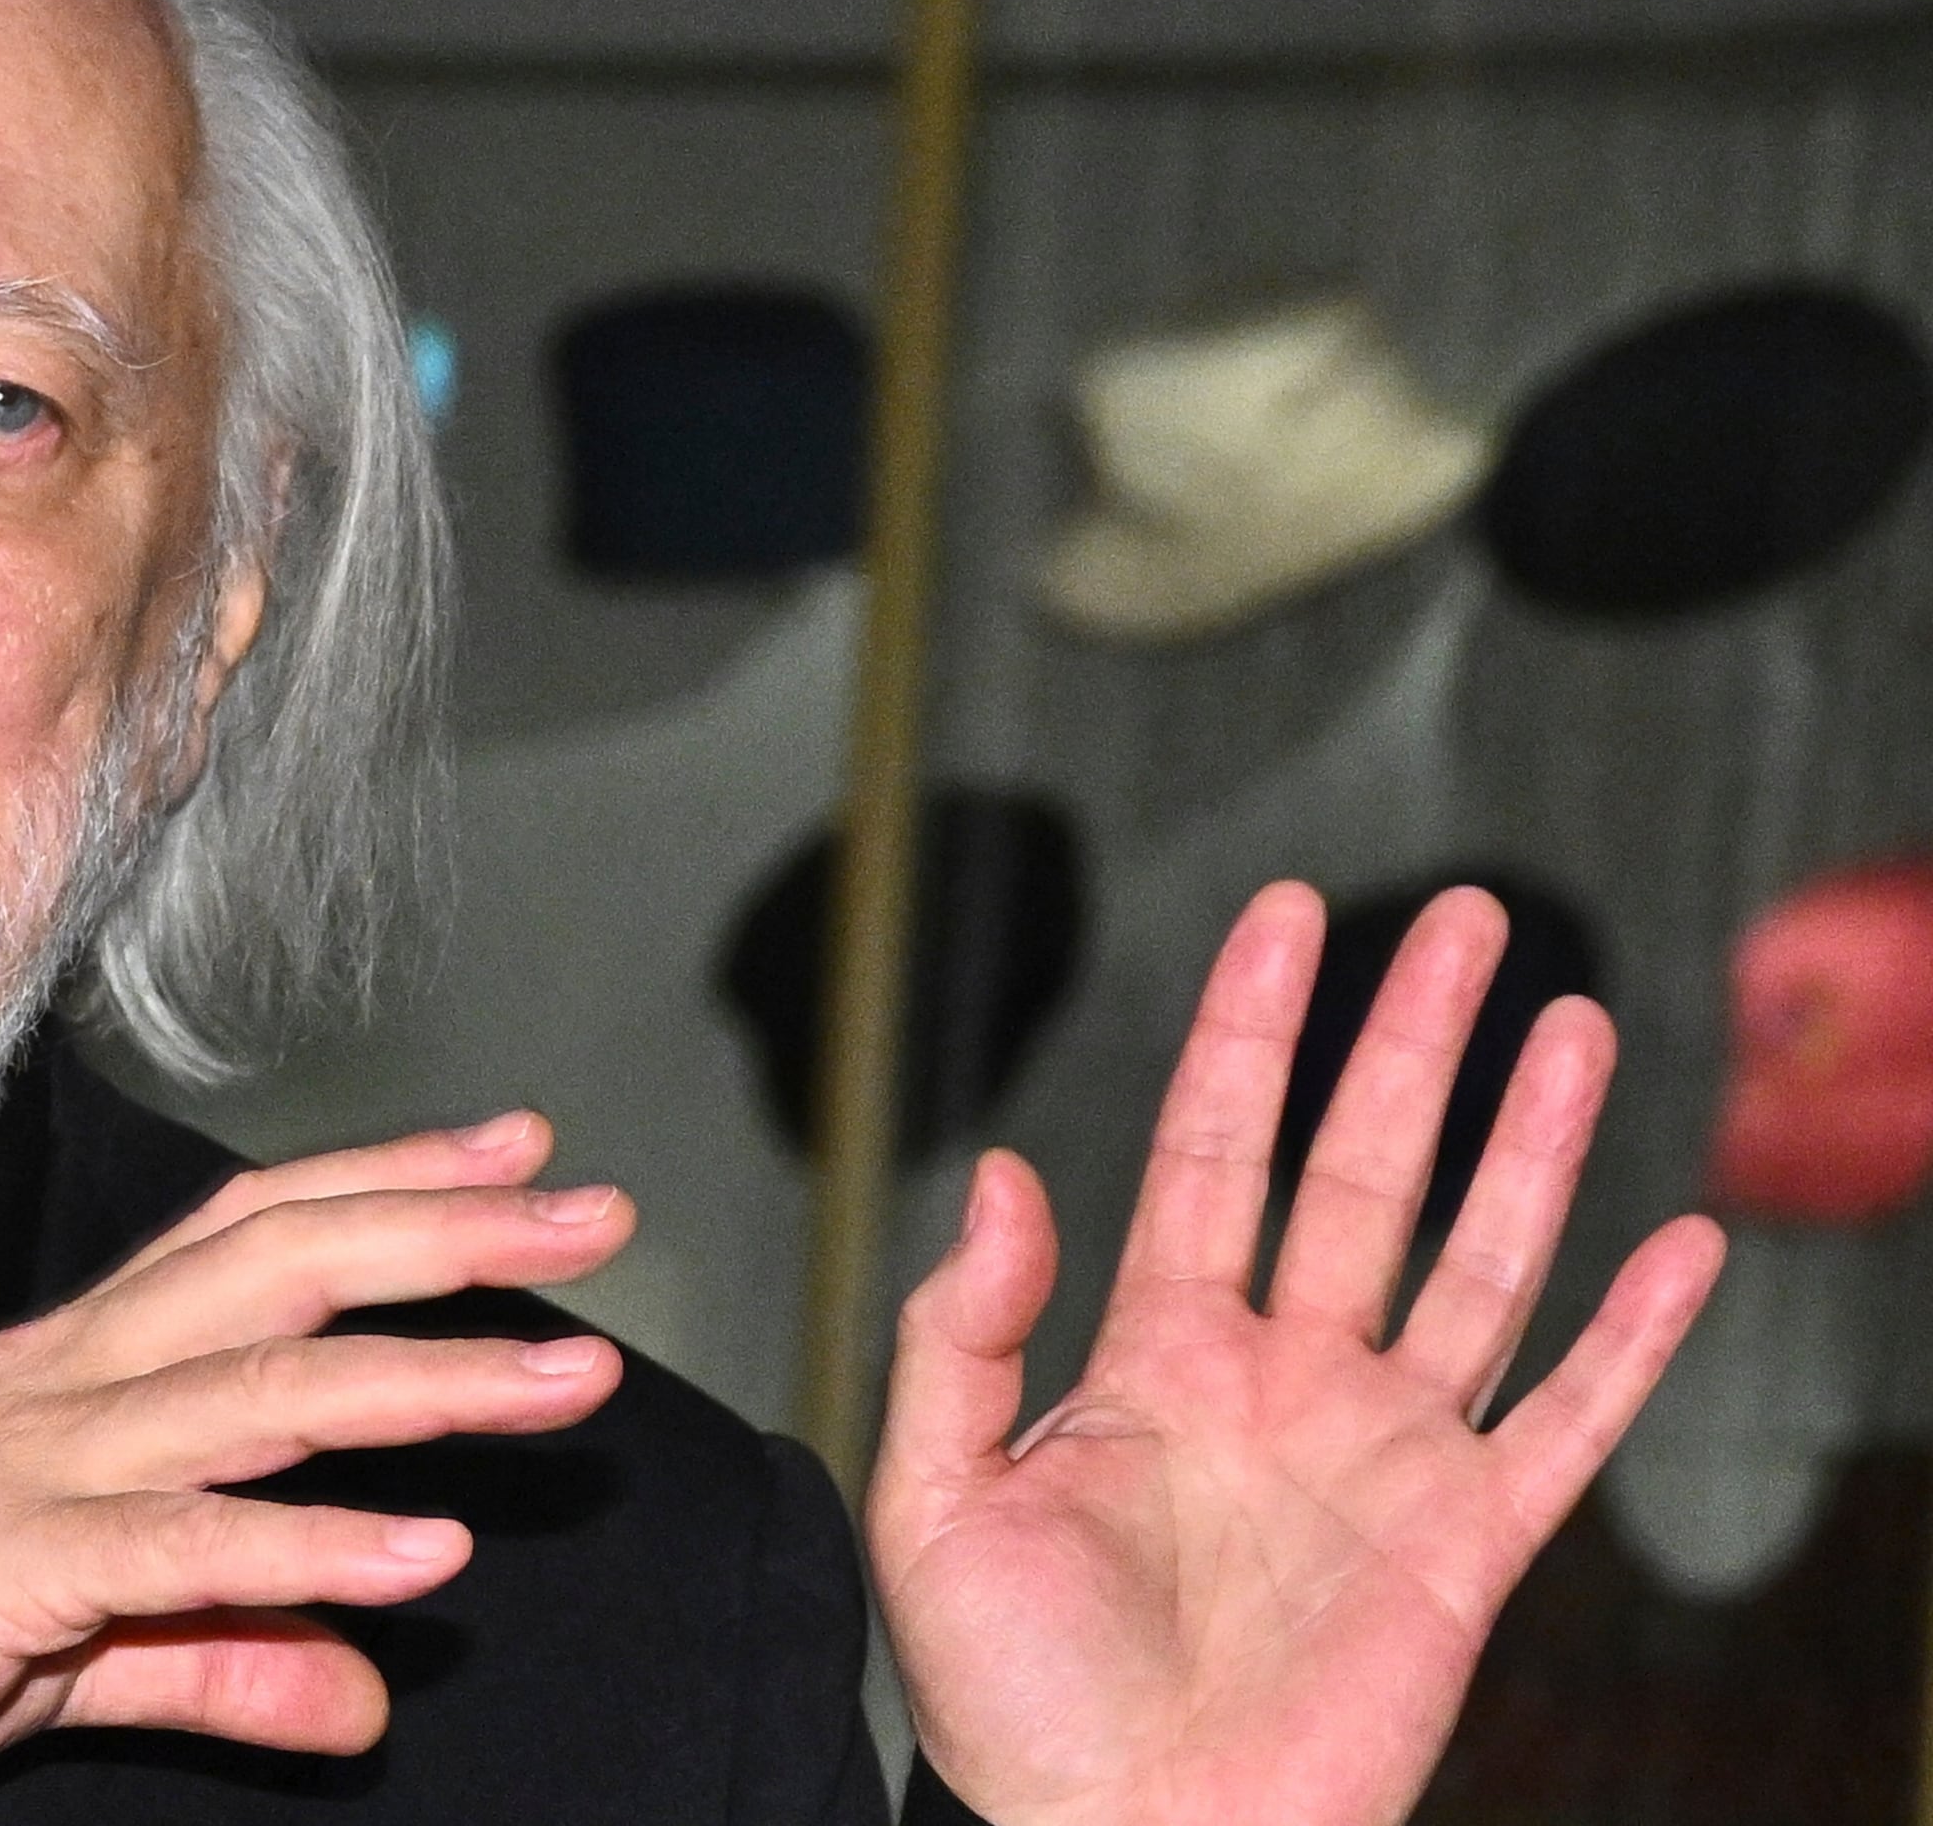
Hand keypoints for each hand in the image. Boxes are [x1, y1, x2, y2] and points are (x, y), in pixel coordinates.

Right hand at [0, 1111, 632, 1797]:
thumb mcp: (77, 1651)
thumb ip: (226, 1657)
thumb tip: (367, 1695)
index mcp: (74, 1373)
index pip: (251, 1238)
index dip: (385, 1185)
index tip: (513, 1147)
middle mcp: (67, 1385)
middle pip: (280, 1268)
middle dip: (447, 1231)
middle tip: (596, 1208)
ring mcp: (37, 1464)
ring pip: (261, 1393)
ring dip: (431, 1380)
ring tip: (570, 1380)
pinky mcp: (9, 1567)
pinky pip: (181, 1549)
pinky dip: (311, 1548)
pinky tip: (424, 1553)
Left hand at [870, 882, 1726, 1825]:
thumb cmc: (1006, 1696)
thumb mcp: (931, 1498)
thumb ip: (958, 1333)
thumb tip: (1005, 1176)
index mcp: (1151, 1351)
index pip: (1206, 1149)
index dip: (1246, 1035)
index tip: (1286, 918)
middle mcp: (1278, 1378)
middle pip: (1358, 1170)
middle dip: (1406, 1042)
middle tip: (1458, 917)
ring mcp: (1381, 1454)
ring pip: (1476, 1262)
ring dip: (1530, 1146)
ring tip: (1573, 1022)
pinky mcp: (1465, 1546)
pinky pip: (1568, 1420)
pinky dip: (1633, 1339)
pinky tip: (1683, 1245)